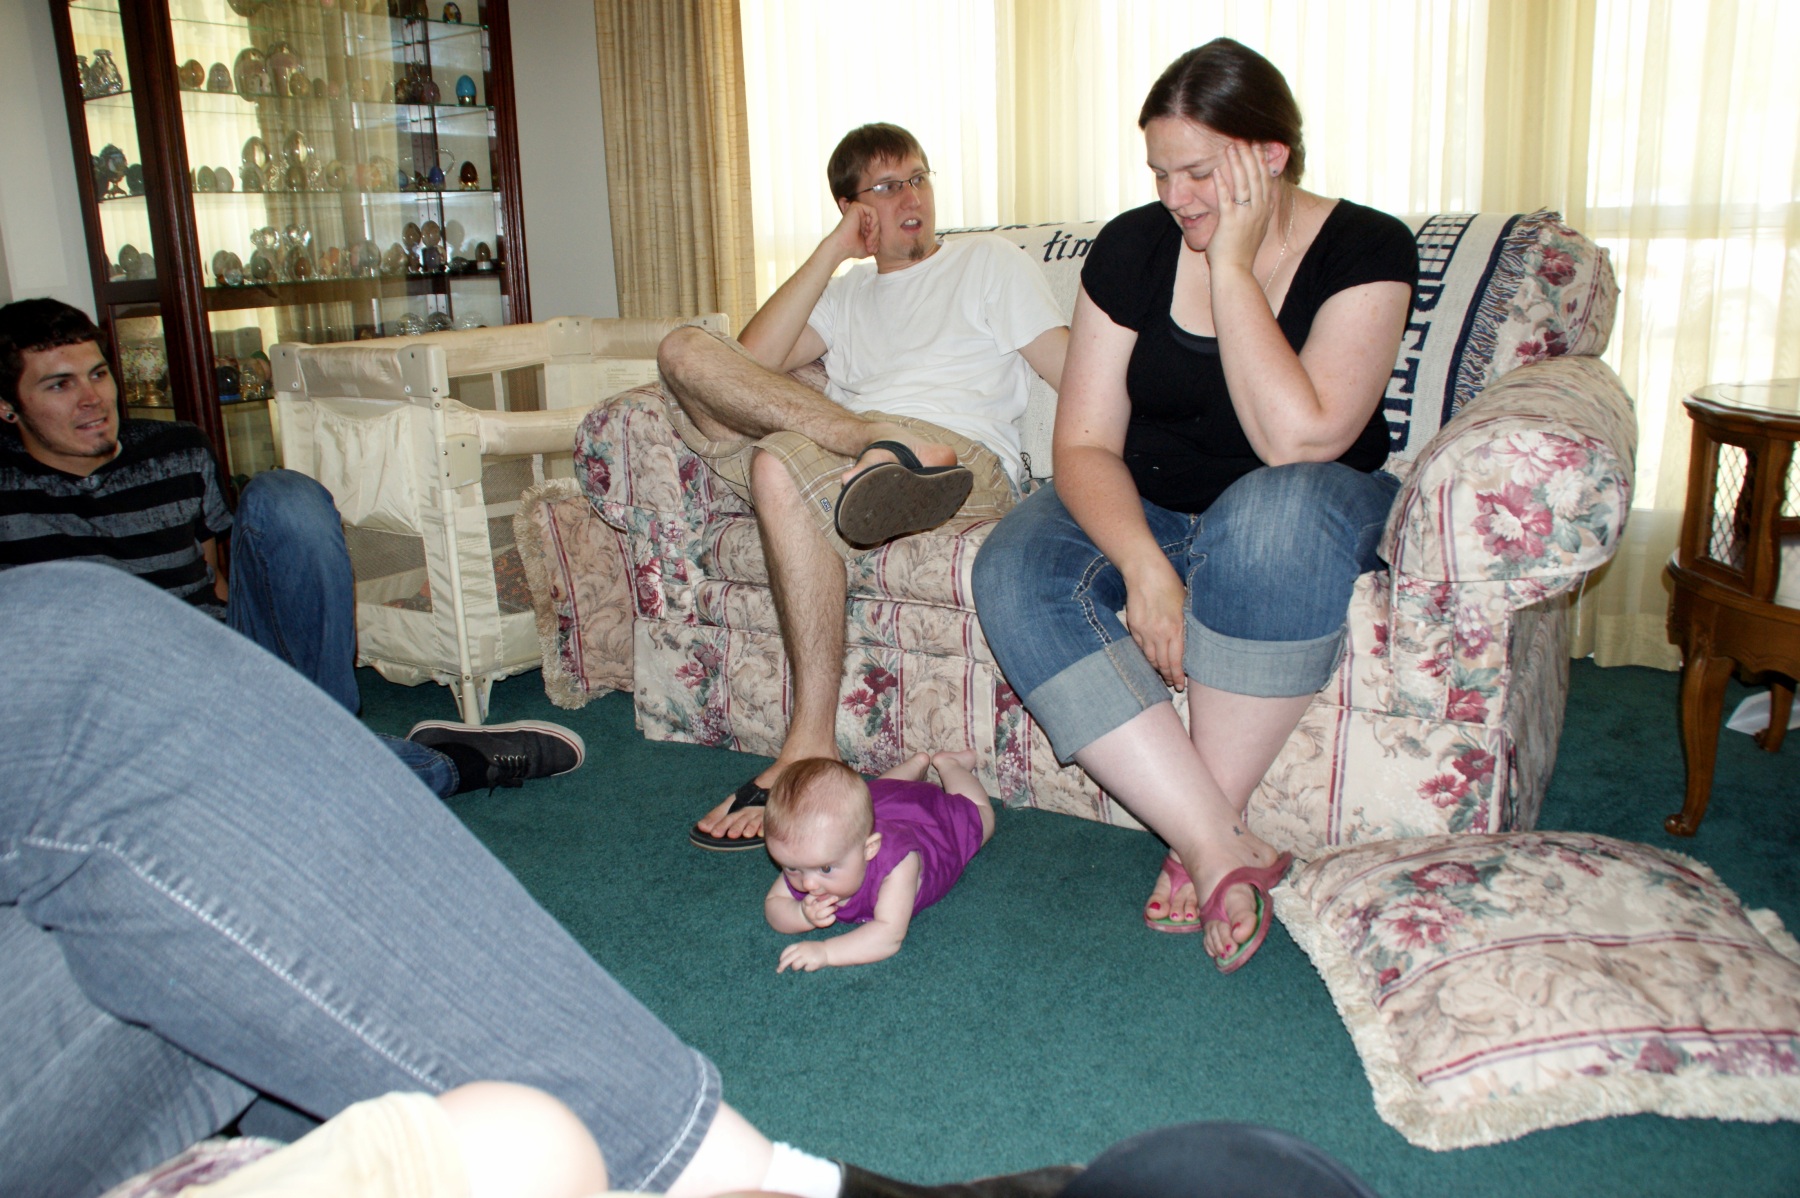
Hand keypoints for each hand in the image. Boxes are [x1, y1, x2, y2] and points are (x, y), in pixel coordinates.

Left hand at [777, 941, 831, 971]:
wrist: (828, 950)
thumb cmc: (814, 949)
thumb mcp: (804, 946)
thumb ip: (795, 951)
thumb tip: (782, 961)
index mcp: (800, 945)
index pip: (787, 950)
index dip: (782, 957)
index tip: (780, 961)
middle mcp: (802, 950)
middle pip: (788, 959)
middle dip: (782, 965)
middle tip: (778, 970)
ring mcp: (808, 956)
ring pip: (795, 966)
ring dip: (796, 968)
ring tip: (803, 965)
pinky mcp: (813, 962)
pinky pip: (806, 969)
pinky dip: (808, 969)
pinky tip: (812, 965)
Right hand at [801, 892, 839, 928]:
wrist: (807, 917)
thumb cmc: (813, 902)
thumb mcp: (812, 897)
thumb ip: (818, 892)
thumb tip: (828, 884)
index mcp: (806, 902)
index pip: (810, 898)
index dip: (817, 894)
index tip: (825, 890)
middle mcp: (808, 910)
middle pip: (818, 906)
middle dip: (829, 901)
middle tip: (836, 897)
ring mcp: (813, 918)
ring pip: (822, 914)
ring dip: (831, 909)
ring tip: (836, 907)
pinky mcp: (818, 924)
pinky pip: (825, 922)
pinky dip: (831, 919)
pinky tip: (833, 915)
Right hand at [826, 201, 880, 262]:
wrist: (841, 247)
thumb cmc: (852, 249)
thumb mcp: (868, 248)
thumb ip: (875, 243)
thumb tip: (878, 247)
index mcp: (860, 224)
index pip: (875, 228)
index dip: (876, 239)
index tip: (871, 249)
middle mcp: (858, 217)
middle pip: (876, 223)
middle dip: (876, 236)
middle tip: (870, 246)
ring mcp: (857, 211)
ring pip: (875, 218)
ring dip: (875, 231)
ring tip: (869, 241)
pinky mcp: (856, 206)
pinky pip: (873, 211)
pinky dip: (874, 221)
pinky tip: (869, 230)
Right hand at [1120, 559, 1188, 690]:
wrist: (1145, 573)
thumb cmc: (1169, 585)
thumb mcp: (1185, 605)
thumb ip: (1186, 626)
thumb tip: (1190, 643)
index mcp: (1176, 628)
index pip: (1177, 661)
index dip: (1178, 676)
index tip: (1181, 685)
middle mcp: (1159, 633)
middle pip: (1162, 663)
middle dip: (1168, 676)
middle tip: (1171, 685)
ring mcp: (1144, 631)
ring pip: (1150, 658)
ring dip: (1156, 669)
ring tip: (1161, 676)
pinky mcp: (1133, 627)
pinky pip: (1139, 648)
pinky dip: (1145, 656)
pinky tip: (1150, 660)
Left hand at [1205, 142, 1276, 278]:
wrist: (1235, 271)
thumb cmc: (1240, 252)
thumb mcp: (1255, 228)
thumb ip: (1258, 212)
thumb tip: (1261, 199)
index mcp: (1264, 211)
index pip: (1265, 180)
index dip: (1261, 161)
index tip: (1257, 145)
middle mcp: (1258, 211)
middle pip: (1256, 176)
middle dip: (1249, 156)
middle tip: (1243, 138)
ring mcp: (1245, 216)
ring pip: (1243, 183)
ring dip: (1236, 163)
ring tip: (1230, 147)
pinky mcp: (1230, 222)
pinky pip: (1226, 198)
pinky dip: (1222, 183)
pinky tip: (1217, 170)